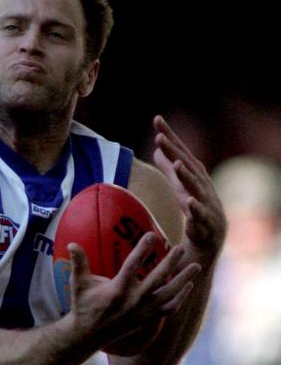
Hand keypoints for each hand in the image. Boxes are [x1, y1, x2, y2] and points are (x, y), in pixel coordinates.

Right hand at [68, 232, 200, 347]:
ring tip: (196, 266)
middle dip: (170, 263)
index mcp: (116, 291)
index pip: (132, 267)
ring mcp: (142, 312)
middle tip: (181, 248)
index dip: (142, 250)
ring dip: (183, 280)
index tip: (152, 235)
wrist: (88, 336)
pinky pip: (169, 309)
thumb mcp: (78, 284)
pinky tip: (188, 285)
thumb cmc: (83, 306)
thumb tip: (72, 244)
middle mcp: (133, 302)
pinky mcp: (147, 320)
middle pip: (156, 279)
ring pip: (168, 295)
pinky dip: (180, 298)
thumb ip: (78, 263)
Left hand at [153, 115, 225, 259]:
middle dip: (175, 151)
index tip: (157, 119)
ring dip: (187, 176)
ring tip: (177, 164)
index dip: (171, 137)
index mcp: (196, 179)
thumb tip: (158, 150)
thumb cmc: (194, 216)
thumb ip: (169, 172)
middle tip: (159, 137)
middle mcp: (204, 188)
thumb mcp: (179, 191)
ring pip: (197, 190)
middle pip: (188, 167)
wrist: (208, 245)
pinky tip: (190, 202)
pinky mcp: (208, 226)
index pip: (181, 153)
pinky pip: (202, 218)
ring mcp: (208, 206)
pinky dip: (196, 210)